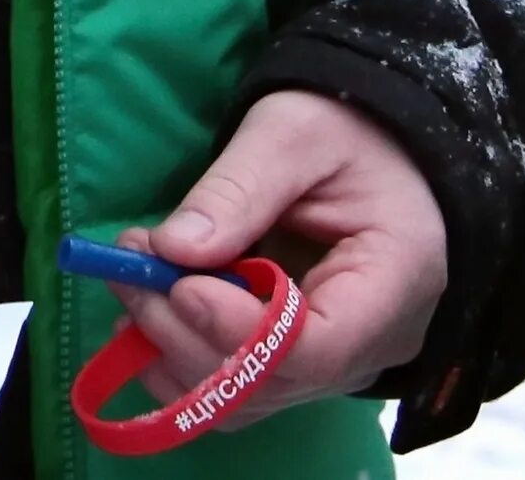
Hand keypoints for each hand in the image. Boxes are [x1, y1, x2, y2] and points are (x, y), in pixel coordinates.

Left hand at [114, 92, 447, 416]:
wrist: (378, 146)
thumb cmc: (346, 130)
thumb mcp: (292, 135)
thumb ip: (238, 191)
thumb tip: (173, 249)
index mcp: (393, 283)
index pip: (318, 349)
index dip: (236, 331)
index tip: (177, 283)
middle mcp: (374, 344)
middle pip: (273, 380)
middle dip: (186, 331)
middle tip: (130, 265)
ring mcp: (338, 361)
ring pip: (248, 395)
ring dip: (173, 345)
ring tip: (132, 277)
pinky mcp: (301, 358)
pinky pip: (239, 386)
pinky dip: (183, 357)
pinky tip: (148, 310)